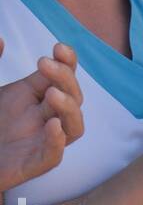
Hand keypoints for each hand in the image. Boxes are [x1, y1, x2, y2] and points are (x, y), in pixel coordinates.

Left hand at [0, 39, 84, 191]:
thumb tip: (0, 38)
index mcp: (36, 97)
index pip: (64, 77)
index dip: (68, 63)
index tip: (59, 47)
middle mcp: (45, 118)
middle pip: (73, 98)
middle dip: (65, 79)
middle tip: (46, 63)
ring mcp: (41, 142)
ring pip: (74, 127)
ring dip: (69, 109)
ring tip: (52, 93)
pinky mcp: (31, 165)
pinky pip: (53, 156)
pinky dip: (57, 142)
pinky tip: (52, 125)